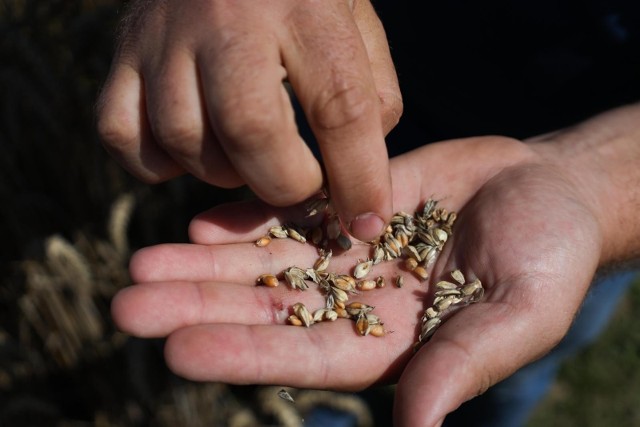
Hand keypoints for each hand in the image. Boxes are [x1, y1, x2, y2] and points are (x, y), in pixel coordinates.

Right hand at [96, 0, 401, 241]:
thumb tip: (355, 176)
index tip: (366, 220)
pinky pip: (122, 135)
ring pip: (183, 139)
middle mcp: (227, 18)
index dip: (358, 178)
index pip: (340, 106)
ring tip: (249, 154)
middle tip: (298, 181)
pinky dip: (159, 164)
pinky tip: (195, 146)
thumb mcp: (355, 22)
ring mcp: (164, 36)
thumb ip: (371, 94)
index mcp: (303, 5)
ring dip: (224, 171)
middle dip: (282, 182)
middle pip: (249, 129)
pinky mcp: (121, 55)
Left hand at [111, 136, 602, 425]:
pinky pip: (291, 214)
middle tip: (127, 306)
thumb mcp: (519, 314)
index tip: (179, 350)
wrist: (547, 190)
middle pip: (266, 310)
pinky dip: (247, 217)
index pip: (304, 355)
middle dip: (198, 308)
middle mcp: (356, 303)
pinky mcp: (349, 206)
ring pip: (265, 262)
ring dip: (205, 264)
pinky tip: (200, 221)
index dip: (244, 352)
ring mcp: (348, 253)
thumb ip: (462, 364)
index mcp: (392, 343)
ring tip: (142, 262)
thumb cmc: (550, 257)